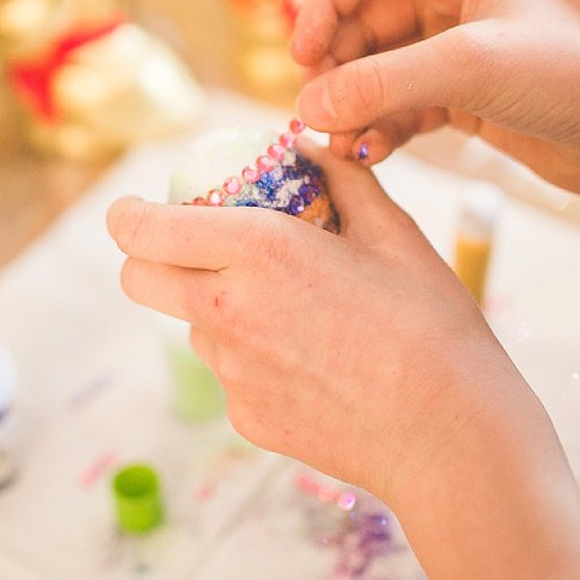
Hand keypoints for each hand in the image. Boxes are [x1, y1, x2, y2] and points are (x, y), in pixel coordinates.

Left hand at [108, 146, 548, 506]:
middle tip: (197, 247)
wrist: (450, 434)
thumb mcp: (393, 230)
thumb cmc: (431, 323)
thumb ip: (340, 178)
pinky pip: (231, 372)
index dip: (130, 214)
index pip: (142, 229)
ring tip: (298, 309)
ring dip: (217, 306)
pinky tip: (318, 360)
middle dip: (150, 256)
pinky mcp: (246, 418)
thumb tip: (307, 145)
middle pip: (137, 279)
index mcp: (259, 251)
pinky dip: (256, 356)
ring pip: (190, 325)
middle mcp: (228, 312)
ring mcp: (232, 373)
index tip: (141, 208)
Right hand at [291, 0, 579, 196]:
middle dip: (334, 67)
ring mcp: (458, 44)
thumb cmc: (575, 75)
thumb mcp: (473, 68)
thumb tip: (306, 105)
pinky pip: (399, 103)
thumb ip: (384, 82)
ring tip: (344, 144)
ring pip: (376, 67)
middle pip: (360, 20)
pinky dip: (379, 126)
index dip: (320, 8)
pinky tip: (372, 152)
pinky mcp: (465, 94)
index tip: (300, 61)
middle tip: (316, 114)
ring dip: (352, 103)